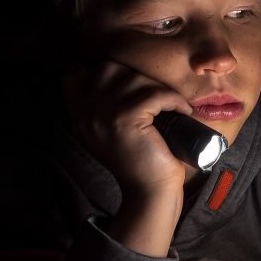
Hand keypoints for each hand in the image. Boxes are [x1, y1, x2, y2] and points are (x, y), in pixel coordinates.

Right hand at [62, 60, 193, 193]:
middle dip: (137, 76)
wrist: (149, 191)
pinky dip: (173, 99)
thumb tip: (122, 74)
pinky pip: (154, 94)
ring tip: (171, 104)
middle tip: (155, 95)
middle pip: (109, 68)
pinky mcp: (125, 119)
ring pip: (134, 79)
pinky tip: (182, 110)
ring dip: (158, 88)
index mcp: (78, 116)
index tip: (131, 87)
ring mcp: (102, 115)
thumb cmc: (138, 160)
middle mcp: (84, 114)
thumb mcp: (109, 132)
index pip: (78, 75)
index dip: (107, 73)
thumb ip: (103, 107)